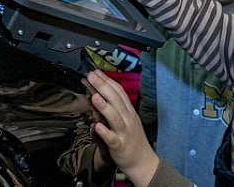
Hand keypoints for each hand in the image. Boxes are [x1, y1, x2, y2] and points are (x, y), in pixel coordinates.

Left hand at [86, 70, 159, 186]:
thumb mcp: (125, 118)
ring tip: (94, 96)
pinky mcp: (120, 146)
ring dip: (104, 106)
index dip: (107, 80)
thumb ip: (112, 106)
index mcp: (128, 110)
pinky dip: (105, 132)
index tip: (96, 72)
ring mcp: (124, 132)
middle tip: (91, 76)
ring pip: (115, 117)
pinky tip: (96, 126)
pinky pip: (112, 138)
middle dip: (103, 86)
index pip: (118, 91)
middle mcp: (127, 118)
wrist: (142, 161)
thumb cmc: (131, 138)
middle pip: (116, 100)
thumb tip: (98, 92)